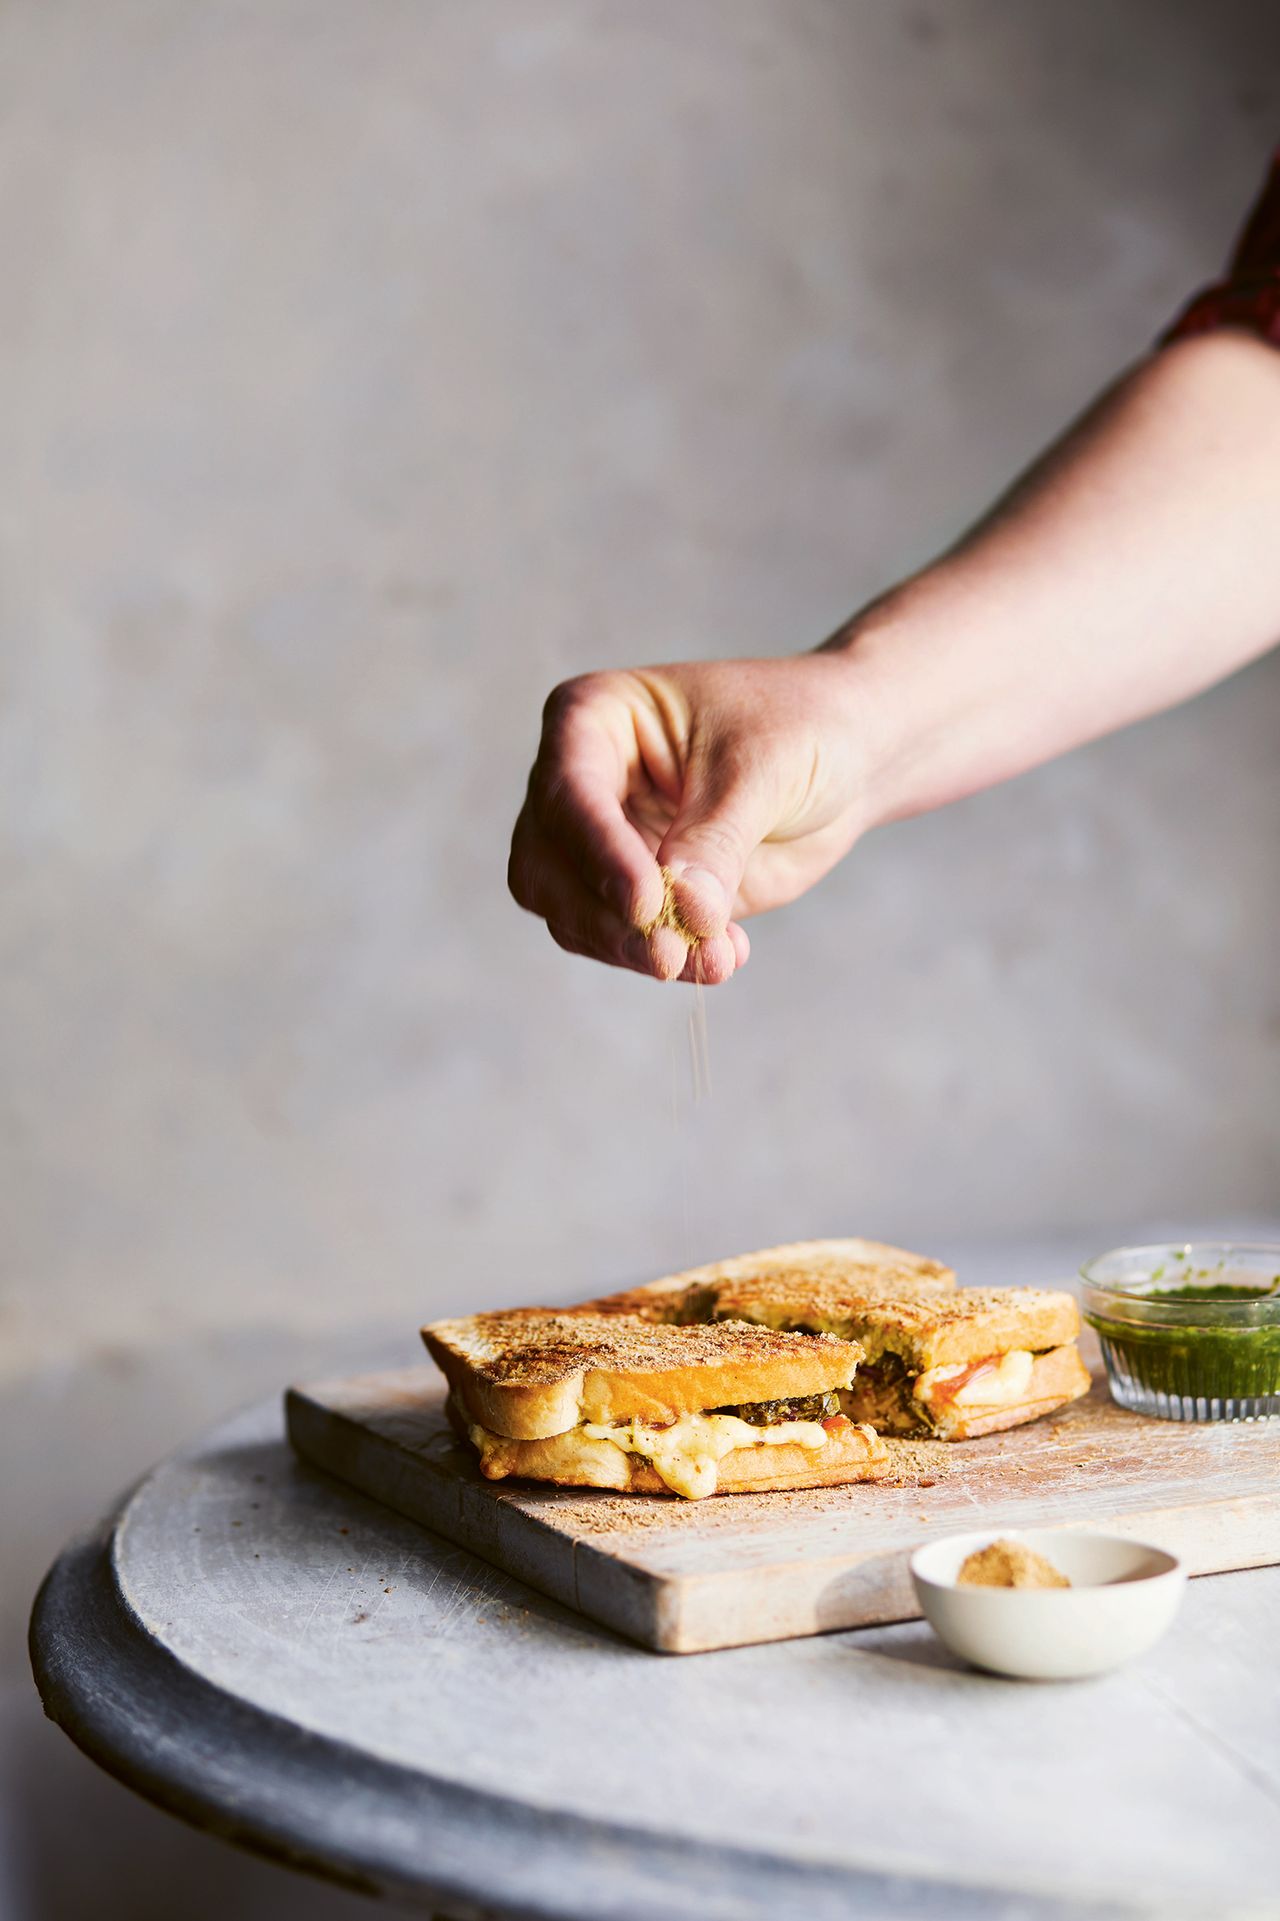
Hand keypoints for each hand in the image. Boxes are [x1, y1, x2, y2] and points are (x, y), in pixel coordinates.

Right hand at [508, 654, 869, 982]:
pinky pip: (623, 941)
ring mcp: (600, 844)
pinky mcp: (634, 894)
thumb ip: (715, 842)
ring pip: (574, 916)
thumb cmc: (797, 728)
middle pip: (547, 867)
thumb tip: (683, 914)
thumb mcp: (762, 770)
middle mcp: (578, 784)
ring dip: (636, 950)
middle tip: (668, 957)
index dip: (600, 854)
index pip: (568, 794)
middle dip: (605, 920)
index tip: (647, 904)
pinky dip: (667, 958)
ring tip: (715, 959)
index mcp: (591, 719)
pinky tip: (721, 956)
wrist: (844, 755)